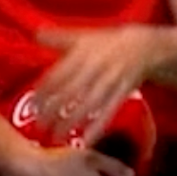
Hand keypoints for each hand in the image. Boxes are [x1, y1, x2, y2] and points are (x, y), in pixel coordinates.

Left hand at [32, 25, 155, 143]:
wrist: (144, 46)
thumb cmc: (108, 42)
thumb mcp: (84, 36)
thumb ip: (59, 38)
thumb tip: (34, 33)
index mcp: (82, 54)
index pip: (57, 75)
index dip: (43, 92)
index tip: (32, 106)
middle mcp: (95, 68)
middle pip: (70, 93)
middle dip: (53, 111)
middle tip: (38, 127)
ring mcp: (110, 81)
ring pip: (88, 105)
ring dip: (72, 123)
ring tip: (57, 138)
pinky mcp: (123, 93)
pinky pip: (109, 112)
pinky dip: (98, 128)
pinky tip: (87, 142)